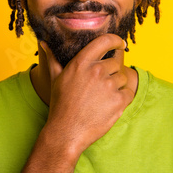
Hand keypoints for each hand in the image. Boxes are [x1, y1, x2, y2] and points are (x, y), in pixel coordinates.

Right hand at [39, 33, 134, 155]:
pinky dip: (122, 98)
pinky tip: (109, 105)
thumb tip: (44, 43)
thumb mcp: (56, 79)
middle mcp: (96, 71)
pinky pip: (128, 92)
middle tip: (101, 85)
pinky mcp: (118, 101)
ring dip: (116, 86)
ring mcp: (109, 86)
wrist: (67, 132)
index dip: (115, 40)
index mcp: (81, 63)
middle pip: (115, 62)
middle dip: (111, 72)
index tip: (120, 44)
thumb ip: (53, 59)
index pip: (105, 41)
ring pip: (122, 78)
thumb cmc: (61, 104)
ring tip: (102, 97)